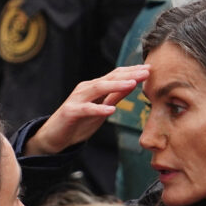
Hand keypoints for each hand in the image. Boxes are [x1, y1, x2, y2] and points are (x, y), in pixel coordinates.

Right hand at [23, 65, 149, 155]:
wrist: (56, 136)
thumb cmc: (80, 121)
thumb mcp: (103, 108)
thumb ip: (115, 96)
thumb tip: (133, 84)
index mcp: (95, 87)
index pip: (115, 75)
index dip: (132, 72)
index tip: (150, 69)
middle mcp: (86, 89)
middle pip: (109, 78)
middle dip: (129, 74)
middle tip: (146, 71)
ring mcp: (77, 99)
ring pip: (98, 88)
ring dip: (116, 85)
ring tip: (133, 84)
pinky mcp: (71, 112)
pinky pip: (86, 109)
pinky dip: (99, 109)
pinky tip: (111, 110)